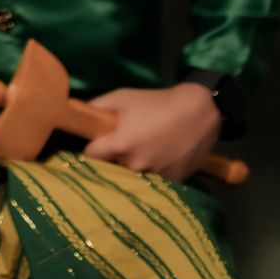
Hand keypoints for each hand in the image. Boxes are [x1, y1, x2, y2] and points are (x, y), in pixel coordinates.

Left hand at [83, 83, 221, 179]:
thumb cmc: (157, 102)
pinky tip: (158, 158)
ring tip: (142, 152)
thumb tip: (79, 114)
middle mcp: (135, 165)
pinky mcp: (172, 181)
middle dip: (111, 160)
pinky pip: (153, 181)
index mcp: (120, 145)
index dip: (90, 149)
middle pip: (111, 169)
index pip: (90, 156)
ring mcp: (155, 175)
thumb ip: (97, 106)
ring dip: (132, 168)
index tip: (94, 144)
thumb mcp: (123, 97)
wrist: (200, 112)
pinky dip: (152, 172)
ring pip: (132, 177)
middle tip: (119, 147)